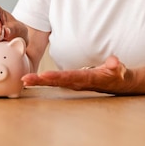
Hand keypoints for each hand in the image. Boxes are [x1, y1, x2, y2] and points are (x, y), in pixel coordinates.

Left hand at [21, 55, 138, 94]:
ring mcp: (74, 83)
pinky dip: (43, 81)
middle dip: (41, 81)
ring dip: (39, 82)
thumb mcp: (120, 70)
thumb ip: (116, 66)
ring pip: (54, 83)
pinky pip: (56, 81)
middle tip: (25, 79)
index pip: (70, 77)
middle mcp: (78, 83)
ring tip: (24, 80)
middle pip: (57, 82)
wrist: (119, 83)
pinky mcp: (72, 82)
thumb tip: (114, 62)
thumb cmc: (118, 75)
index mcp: (88, 79)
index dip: (57, 77)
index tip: (44, 75)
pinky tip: (32, 80)